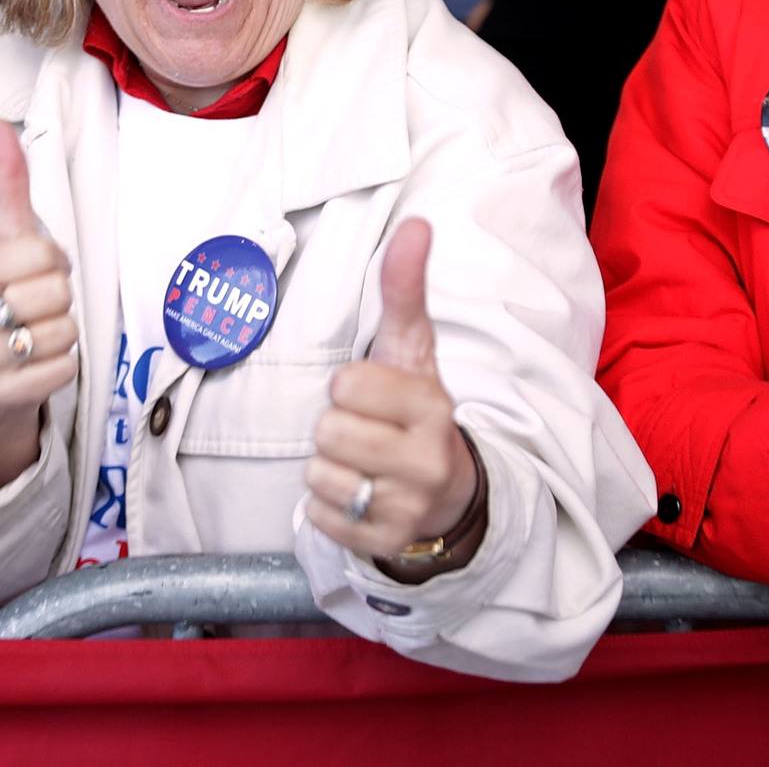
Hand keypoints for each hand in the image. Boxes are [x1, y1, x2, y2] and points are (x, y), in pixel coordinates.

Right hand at [0, 120, 78, 494]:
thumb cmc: (6, 292)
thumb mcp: (8, 237)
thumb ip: (9, 182)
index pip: (45, 252)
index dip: (54, 261)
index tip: (34, 271)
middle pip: (59, 292)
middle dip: (60, 297)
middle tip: (36, 305)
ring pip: (66, 331)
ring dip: (64, 332)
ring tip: (36, 332)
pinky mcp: (6, 393)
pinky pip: (66, 368)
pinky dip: (63, 364)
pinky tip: (38, 361)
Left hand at [305, 219, 481, 572]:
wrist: (449, 493)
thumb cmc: (415, 411)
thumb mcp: (413, 350)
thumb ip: (405, 288)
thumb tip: (417, 224)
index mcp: (432, 407)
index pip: (347, 386)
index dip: (348, 387)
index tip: (370, 395)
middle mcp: (425, 461)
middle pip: (328, 432)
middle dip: (335, 427)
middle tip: (364, 430)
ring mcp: (406, 508)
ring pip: (319, 474)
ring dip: (328, 466)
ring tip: (361, 463)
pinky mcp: (382, 544)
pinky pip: (319, 515)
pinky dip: (327, 505)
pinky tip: (357, 493)